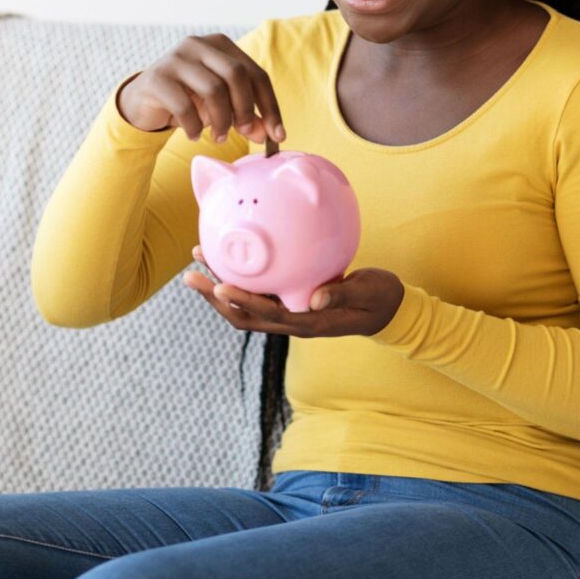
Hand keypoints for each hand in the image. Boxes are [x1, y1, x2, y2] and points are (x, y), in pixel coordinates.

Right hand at [118, 34, 285, 142]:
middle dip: (245, 109)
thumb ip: (246, 118)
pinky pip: (185, 105)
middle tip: (243, 133)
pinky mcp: (157, 77)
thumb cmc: (190, 100)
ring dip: (221, 121)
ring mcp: (176, 58)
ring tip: (218, 138)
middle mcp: (199, 45)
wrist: (144, 101)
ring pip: (213, 90)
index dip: (270, 106)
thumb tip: (268, 135)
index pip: (256, 73)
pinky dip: (194, 126)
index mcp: (221, 45)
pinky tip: (194, 135)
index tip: (278, 135)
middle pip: (237, 75)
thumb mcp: (222, 108)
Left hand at [183, 245, 404, 338]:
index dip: (242, 302)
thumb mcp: (368, 293)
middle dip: (216, 298)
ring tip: (199, 260)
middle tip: (191, 275)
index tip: (220, 286)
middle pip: (244, 316)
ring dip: (220, 287)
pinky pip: (258, 292)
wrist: (387, 308)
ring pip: (245, 306)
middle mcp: (293, 320)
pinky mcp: (290, 301)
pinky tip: (229, 257)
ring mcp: (289, 312)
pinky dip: (239, 278)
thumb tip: (315, 297)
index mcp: (310, 321)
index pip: (268, 315)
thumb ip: (343, 294)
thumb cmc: (379, 298)